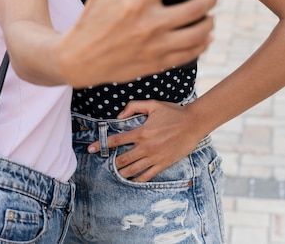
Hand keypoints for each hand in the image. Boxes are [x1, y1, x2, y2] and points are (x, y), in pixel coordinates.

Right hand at [58, 0, 216, 86]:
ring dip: (209, 23)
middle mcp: (149, 25)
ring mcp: (155, 47)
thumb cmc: (90, 23)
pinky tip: (205, 38)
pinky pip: (189, 55)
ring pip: (197, 34)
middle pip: (194, 8)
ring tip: (210, 15)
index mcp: (136, 3)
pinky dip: (202, 45)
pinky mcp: (157, 64)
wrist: (79, 62)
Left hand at [87, 100, 201, 180]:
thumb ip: (133, 107)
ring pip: (133, 169)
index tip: (91, 148)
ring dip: (122, 172)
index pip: (117, 140)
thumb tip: (118, 116)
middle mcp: (146, 147)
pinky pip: (147, 175)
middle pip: (123, 158)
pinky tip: (131, 180)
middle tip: (104, 164)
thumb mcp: (152, 104)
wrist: (193, 123)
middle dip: (112, 162)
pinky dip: (137, 179)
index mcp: (141, 132)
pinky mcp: (163, 164)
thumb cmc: (173, 112)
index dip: (102, 144)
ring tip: (115, 173)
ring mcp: (155, 157)